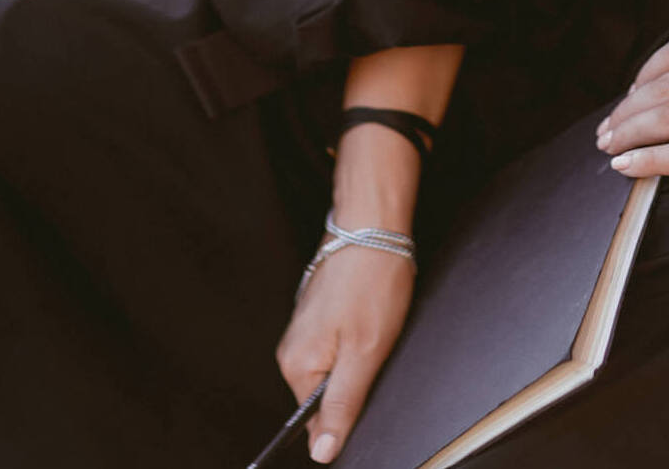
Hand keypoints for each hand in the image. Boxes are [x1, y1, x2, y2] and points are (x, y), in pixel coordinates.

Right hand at [276, 240, 415, 461]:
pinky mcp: (320, 310)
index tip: (367, 388)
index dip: (347, 416)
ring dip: (360, 355)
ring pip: (337, 366)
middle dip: (357, 380)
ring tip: (375, 325)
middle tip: (375, 348)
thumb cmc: (371, 278)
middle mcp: (293, 348)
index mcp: (297, 365)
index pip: (316, 422)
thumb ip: (341, 406)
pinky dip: (360, 334)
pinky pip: (340, 341)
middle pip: (328, 393)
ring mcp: (306, 326)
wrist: (373, 222)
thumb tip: (321, 451)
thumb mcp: (364, 353)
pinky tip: (373, 312)